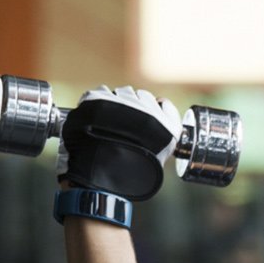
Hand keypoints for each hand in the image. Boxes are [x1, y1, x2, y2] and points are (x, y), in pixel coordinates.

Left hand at [58, 85, 180, 200]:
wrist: (106, 170)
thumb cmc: (133, 169)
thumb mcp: (159, 158)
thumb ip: (160, 138)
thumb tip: (154, 123)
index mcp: (168, 125)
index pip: (164, 104)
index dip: (155, 108)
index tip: (148, 114)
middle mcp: (150, 109)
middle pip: (142, 96)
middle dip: (134, 105)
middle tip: (125, 121)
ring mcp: (125, 101)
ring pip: (121, 92)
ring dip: (116, 101)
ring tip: (108, 119)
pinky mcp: (101, 98)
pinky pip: (100, 92)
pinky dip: (97, 101)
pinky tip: (95, 115)